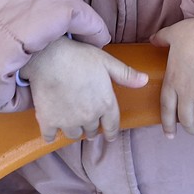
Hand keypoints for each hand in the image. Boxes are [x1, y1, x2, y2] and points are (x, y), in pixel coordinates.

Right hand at [19, 36, 147, 142]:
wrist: (48, 57)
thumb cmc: (79, 56)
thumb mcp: (106, 61)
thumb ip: (125, 74)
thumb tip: (145, 80)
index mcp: (105, 104)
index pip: (112, 126)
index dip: (111, 133)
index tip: (109, 137)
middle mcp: (89, 117)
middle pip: (92, 131)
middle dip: (91, 128)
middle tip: (87, 122)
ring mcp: (68, 121)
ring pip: (74, 135)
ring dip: (74, 131)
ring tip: (71, 124)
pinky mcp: (49, 121)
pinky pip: (50, 136)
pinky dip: (51, 135)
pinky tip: (51, 131)